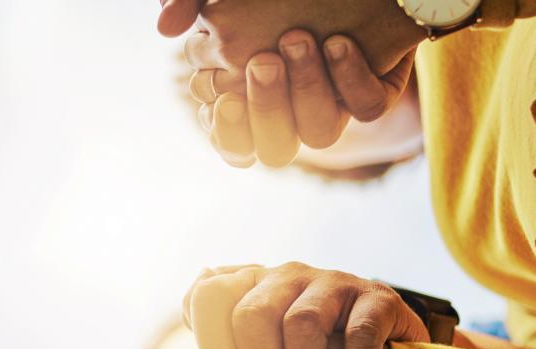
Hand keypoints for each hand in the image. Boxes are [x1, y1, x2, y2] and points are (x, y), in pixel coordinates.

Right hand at [163, 0, 423, 165]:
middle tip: (263, 61)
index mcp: (244, 97)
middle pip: (275, 148)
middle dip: (267, 110)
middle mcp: (290, 110)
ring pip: (320, 134)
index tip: (225, 100)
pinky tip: (340, 43)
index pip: (230, 138)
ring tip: (300, 39)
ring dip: (308, 91)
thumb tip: (164, 28)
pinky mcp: (371, 92)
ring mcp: (332, 104)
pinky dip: (351, 80)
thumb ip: (187, 2)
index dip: (227, 130)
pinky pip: (368, 107)